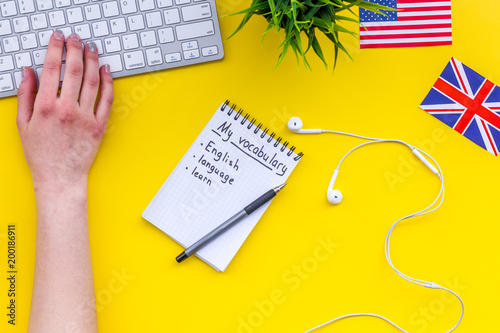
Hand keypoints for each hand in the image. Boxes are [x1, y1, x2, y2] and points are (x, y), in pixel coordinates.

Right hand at [16, 30, 113, 186]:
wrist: (60, 177)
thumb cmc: (41, 153)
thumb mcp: (23, 123)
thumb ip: (26, 95)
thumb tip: (28, 71)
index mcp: (46, 107)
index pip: (51, 69)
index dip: (55, 49)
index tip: (58, 38)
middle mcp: (67, 110)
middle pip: (74, 71)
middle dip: (75, 49)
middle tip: (76, 39)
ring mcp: (86, 118)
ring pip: (93, 81)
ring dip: (93, 61)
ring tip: (91, 49)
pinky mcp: (100, 126)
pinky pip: (107, 100)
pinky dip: (108, 82)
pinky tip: (105, 71)